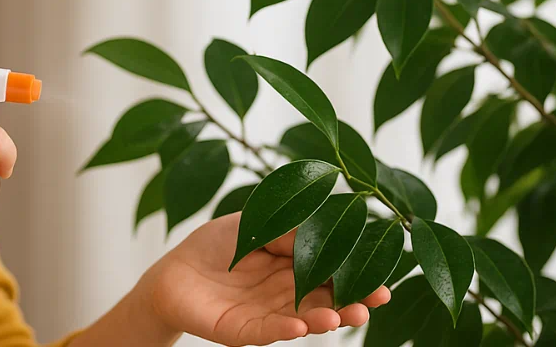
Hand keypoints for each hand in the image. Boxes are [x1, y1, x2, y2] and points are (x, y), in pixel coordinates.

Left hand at [136, 212, 391, 345]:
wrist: (172, 271)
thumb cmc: (215, 246)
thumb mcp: (253, 225)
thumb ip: (286, 230)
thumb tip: (323, 228)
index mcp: (295, 267)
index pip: (332, 273)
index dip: (356, 277)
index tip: (382, 281)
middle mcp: (287, 294)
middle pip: (325, 300)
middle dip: (351, 302)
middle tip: (374, 302)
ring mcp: (267, 314)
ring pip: (302, 318)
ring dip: (324, 318)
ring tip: (341, 316)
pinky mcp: (242, 330)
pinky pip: (266, 331)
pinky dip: (283, 329)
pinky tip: (300, 326)